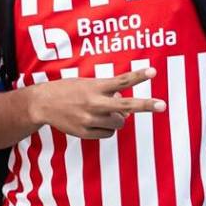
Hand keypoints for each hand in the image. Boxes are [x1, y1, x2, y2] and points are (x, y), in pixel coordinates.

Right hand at [27, 69, 164, 138]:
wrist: (42, 104)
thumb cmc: (68, 91)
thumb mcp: (86, 85)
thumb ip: (107, 93)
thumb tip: (126, 109)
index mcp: (94, 87)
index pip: (121, 81)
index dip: (138, 76)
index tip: (153, 72)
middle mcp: (94, 103)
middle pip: (126, 106)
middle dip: (146, 105)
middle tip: (163, 105)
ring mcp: (90, 120)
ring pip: (120, 123)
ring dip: (118, 118)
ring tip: (103, 111)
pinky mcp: (86, 133)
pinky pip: (108, 133)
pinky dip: (106, 127)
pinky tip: (94, 121)